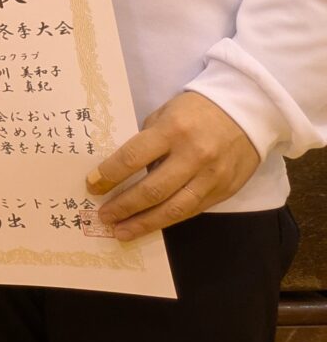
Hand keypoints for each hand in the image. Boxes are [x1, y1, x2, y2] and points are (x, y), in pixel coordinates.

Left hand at [87, 90, 260, 240]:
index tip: (92, 185)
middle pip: (153, 189)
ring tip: (122, 232)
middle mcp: (193, 156)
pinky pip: (192, 210)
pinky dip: (169, 219)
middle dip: (124, 206)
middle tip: (104, 216)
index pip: (133, 157)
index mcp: (173, 130)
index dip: (109, 175)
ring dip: (145, 223)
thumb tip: (123, 168)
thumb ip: (147, 140)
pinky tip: (151, 225)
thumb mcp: (166, 113)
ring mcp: (211, 177)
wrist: (248, 111)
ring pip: (174, 208)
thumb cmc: (197, 109)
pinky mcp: (224, 191)